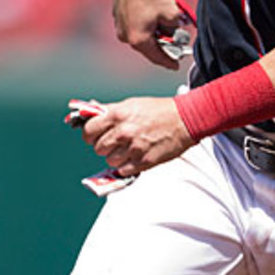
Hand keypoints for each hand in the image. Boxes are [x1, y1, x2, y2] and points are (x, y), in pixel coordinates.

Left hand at [80, 97, 195, 176]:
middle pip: (98, 148)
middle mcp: (123, 132)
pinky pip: (122, 170)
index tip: (96, 135)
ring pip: (109, 161)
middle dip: (105, 146)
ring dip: (117, 156)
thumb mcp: (132, 104)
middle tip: (117, 141)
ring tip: (130, 148)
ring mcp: (133, 148)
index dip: (91, 134)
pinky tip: (136, 155)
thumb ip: (108, 110)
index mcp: (118, 115)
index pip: (88, 131)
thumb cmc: (161, 111)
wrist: (187, 120)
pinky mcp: (143, 162)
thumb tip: (86, 111)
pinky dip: (127, 165)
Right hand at [113, 0, 191, 70]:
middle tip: (175, 49)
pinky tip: (155, 19)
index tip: (176, 66)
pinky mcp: (118, 15)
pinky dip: (146, 25)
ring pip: (141, 35)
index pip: (156, 57)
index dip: (169, 62)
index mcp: (138, 39)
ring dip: (154, 35)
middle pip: (147, 47)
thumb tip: (174, 32)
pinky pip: (135, 25)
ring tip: (167, 30)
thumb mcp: (173, 15)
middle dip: (162, 47)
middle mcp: (125, 35)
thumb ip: (175, 30)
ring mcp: (119, 25)